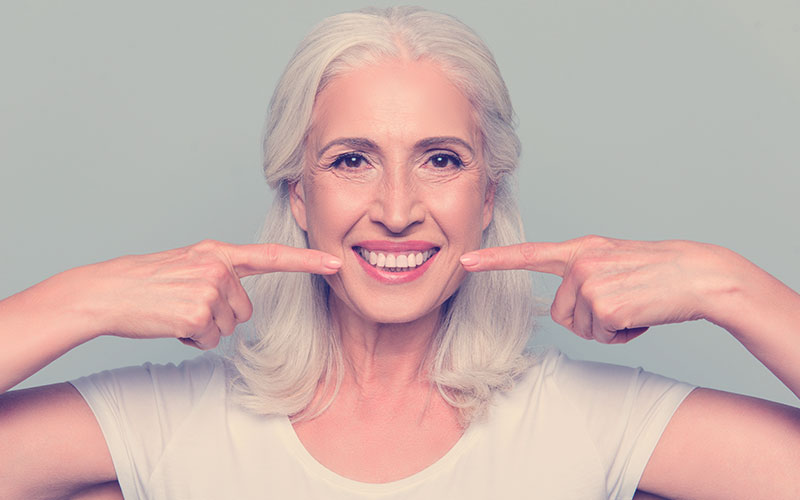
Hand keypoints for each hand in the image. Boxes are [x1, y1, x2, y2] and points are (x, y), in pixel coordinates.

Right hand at [70, 240, 340, 348]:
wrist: (107, 292)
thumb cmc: (147, 282)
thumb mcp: (187, 264)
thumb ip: (220, 272)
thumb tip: (241, 301)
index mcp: (217, 252)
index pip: (271, 256)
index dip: (306, 262)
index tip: (335, 263)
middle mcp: (218, 266)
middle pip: (245, 309)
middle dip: (220, 316)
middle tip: (185, 305)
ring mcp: (209, 289)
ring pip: (228, 327)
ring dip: (205, 329)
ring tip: (175, 312)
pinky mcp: (198, 313)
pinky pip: (210, 340)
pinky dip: (192, 340)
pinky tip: (171, 324)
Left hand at [461, 235, 738, 343]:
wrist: (698, 275)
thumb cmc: (658, 274)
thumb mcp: (615, 263)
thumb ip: (583, 275)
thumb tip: (562, 307)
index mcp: (581, 250)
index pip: (530, 254)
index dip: (495, 261)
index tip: (464, 262)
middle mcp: (580, 262)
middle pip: (560, 314)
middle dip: (589, 320)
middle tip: (622, 305)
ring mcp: (590, 281)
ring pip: (580, 328)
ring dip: (607, 328)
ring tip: (634, 306)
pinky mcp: (604, 303)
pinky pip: (601, 336)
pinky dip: (622, 335)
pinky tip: (641, 316)